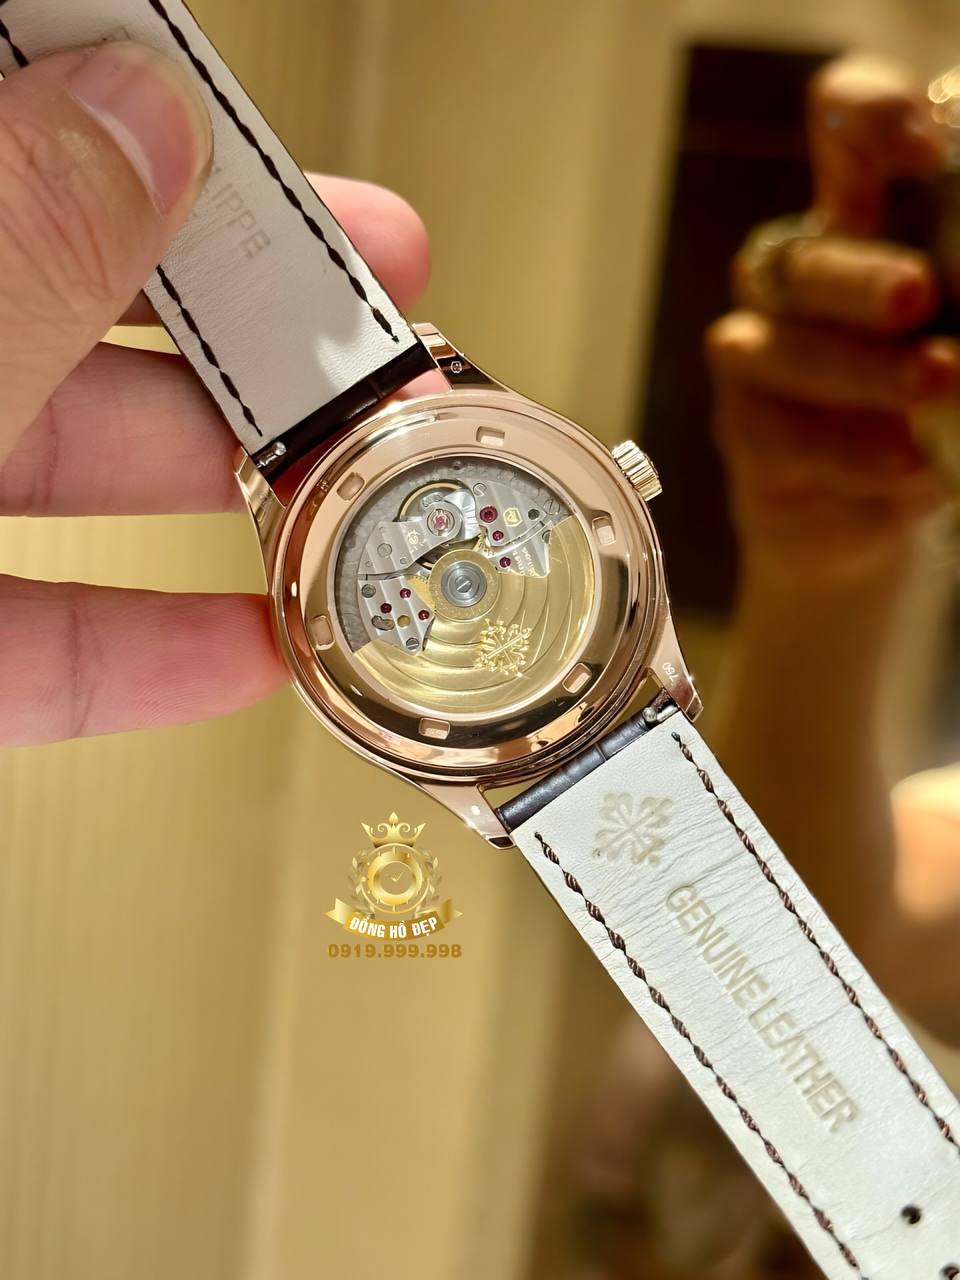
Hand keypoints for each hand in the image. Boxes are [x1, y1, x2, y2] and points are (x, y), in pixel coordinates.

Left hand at [0, 43, 428, 745]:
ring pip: (67, 475)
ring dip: (225, 492)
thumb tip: (139, 122)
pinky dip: (141, 656)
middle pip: (81, 313)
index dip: (175, 138)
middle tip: (372, 332)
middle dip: (251, 326)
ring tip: (357, 488)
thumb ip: (21, 238)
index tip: (284, 152)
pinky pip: (29, 642)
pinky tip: (242, 653)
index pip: (40, 144)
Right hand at [706, 55, 954, 585]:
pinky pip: (785, 439)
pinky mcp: (746, 437)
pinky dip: (856, 454)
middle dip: (858, 278)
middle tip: (919, 296)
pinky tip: (913, 467)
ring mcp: (758, 359)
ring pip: (778, 349)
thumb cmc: (924, 409)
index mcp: (859, 219)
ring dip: (862, 372)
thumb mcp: (955, 335)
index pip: (842, 128)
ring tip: (938, 387)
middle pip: (803, 257)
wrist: (862, 524)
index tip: (920, 146)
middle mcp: (795, 279)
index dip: (868, 116)